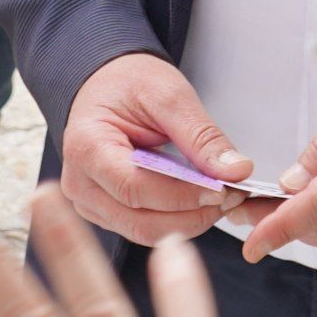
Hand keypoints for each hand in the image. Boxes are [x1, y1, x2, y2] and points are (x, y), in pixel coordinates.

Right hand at [61, 51, 254, 244]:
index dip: (183, 195)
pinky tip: (199, 201)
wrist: (107, 84)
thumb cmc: (128, 83)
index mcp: (86, 147)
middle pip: (141, 222)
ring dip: (189, 221)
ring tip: (220, 197)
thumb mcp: (168, 96)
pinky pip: (144, 228)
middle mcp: (80, 183)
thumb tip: (236, 171)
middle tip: (232, 196)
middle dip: (193, 215)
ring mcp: (89, 203)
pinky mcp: (105, 212)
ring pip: (145, 233)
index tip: (222, 189)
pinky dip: (177, 219)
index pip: (135, 188)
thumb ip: (201, 136)